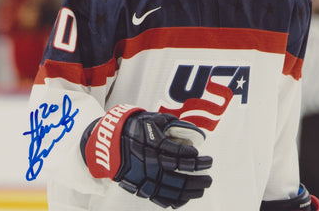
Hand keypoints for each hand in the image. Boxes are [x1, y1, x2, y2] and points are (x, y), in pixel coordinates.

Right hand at [81, 105, 212, 207]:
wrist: (109, 142)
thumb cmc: (134, 127)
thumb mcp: (153, 119)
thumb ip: (173, 124)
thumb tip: (194, 131)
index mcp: (154, 145)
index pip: (180, 155)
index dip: (194, 157)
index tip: (202, 156)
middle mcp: (151, 163)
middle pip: (180, 175)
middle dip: (198, 177)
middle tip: (209, 176)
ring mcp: (145, 177)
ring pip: (173, 189)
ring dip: (191, 190)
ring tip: (202, 188)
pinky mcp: (140, 186)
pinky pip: (160, 198)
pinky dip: (175, 200)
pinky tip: (185, 198)